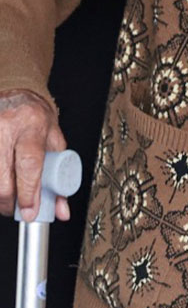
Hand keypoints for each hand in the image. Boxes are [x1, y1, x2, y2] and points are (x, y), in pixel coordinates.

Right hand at [0, 90, 67, 221]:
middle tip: (16, 209)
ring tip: (7, 197)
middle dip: (9, 201)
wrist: (16, 96)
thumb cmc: (36, 119)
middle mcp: (6, 127)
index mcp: (33, 126)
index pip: (29, 163)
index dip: (29, 192)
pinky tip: (1, 183)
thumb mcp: (54, 140)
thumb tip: (62, 210)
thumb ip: (60, 174)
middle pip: (4, 176)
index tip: (30, 211)